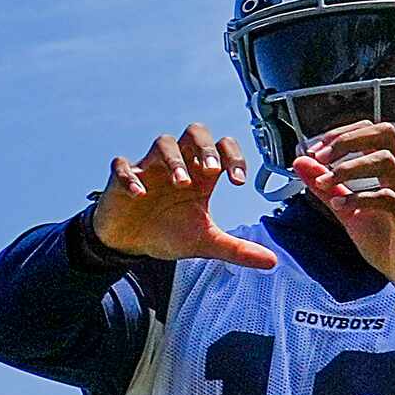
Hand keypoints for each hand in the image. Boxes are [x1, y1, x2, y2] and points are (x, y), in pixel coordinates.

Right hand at [89, 124, 278, 269]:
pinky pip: (123, 165)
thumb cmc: (169, 233)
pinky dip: (131, 176)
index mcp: (200, 176)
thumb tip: (272, 261)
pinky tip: (140, 194)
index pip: (222, 147)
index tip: (238, 182)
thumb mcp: (205, 242)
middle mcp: (178, 165)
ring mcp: (149, 168)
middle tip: (211, 170)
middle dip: (205, 147)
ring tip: (180, 183)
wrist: (131, 244)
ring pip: (164, 142)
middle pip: (195, 132)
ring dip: (174, 159)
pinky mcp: (121, 179)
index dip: (233, 157)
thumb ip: (237, 249)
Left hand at [291, 122, 394, 308]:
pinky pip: (388, 198)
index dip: (343, 133)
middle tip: (320, 156)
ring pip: (386, 162)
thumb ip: (327, 187)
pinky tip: (340, 207)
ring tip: (325, 183)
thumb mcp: (350, 211)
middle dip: (348, 139)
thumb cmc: (391, 244)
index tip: (317, 149)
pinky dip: (359, 198)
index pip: (374, 130)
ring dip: (348, 168)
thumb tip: (302, 163)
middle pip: (385, 134)